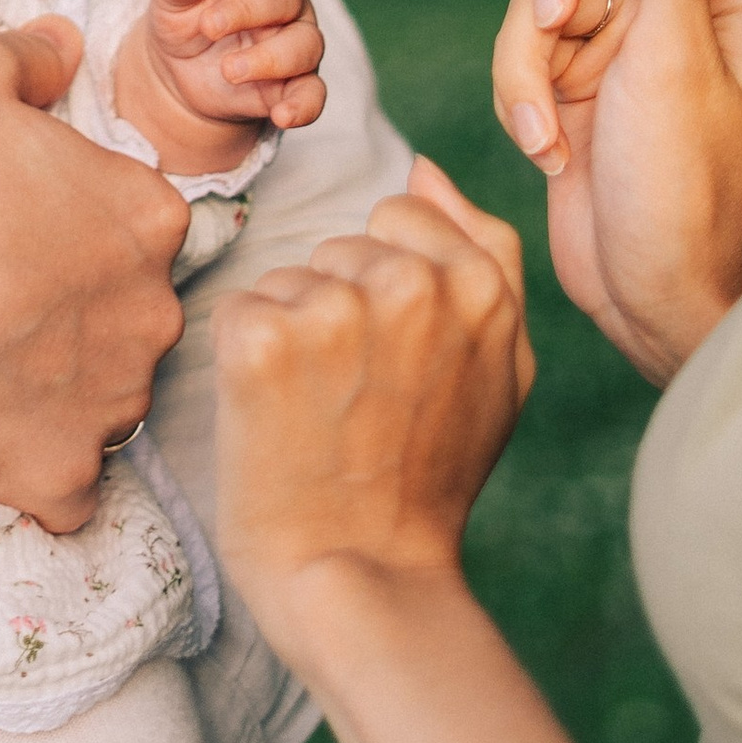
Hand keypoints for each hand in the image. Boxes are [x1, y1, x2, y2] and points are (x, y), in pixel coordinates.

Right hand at [0, 24, 188, 533]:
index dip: (78, 221)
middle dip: (79, 306)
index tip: (20, 227)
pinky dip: (36, 466)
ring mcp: (113, 400)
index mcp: (145, 215)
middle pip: (131, 308)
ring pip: (106, 392)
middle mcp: (152, 311)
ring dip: (61, 384)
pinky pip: (66, 482)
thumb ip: (25, 55)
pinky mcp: (64, 471)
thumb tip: (62, 40)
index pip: (138, 219)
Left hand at [124, 0, 326, 160]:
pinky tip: (282, 115)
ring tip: (228, 70)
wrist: (181, 72)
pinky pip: (313, 94)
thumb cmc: (184, 18)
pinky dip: (302, 105)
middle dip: (248, 9)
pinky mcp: (295, 84)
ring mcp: (295, 41)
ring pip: (305, 43)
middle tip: (209, 26)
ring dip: (269, 58)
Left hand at [213, 158, 534, 670]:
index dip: (386, 284)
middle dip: (337, 308)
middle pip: (338, 246)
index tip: (394, 358)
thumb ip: (484, 254)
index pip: (400, 214)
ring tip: (318, 415)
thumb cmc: (429, 480)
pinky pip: (238, 312)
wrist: (362, 577)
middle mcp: (409, 281)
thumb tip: (427, 166)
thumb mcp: (503, 369)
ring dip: (290, 336)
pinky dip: (243, 363)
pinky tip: (274, 420)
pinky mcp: (259, 340)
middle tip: (356, 400)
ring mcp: (332, 308)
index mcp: (478, 283)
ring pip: (285, 279)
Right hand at [490, 0, 741, 381]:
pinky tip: (547, 151)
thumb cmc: (687, 188)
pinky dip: (519, 92)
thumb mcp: (673, 51)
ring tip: (547, 125)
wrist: (647, 295)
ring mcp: (624, 36)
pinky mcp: (575, 74)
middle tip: (554, 11)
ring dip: (527, 50)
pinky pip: (522, 42)